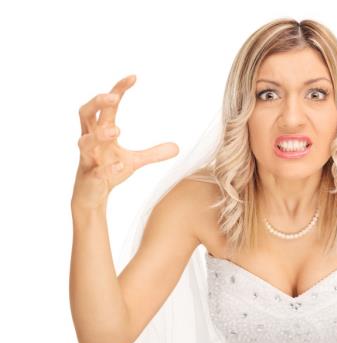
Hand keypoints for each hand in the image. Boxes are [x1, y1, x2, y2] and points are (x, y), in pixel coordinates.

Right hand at [73, 75, 178, 209]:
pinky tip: (119, 166)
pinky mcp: (89, 178)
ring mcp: (87, 159)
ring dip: (99, 135)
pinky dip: (107, 169)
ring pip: (85, 142)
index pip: (106, 106)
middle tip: (113, 97)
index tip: (133, 77)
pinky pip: (95, 171)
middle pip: (85, 114)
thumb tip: (177, 147)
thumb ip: (154, 153)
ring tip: (116, 130)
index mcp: (100, 131)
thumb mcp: (134, 162)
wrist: (91, 196)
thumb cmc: (108, 172)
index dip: (117, 90)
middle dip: (97, 103)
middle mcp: (90, 141)